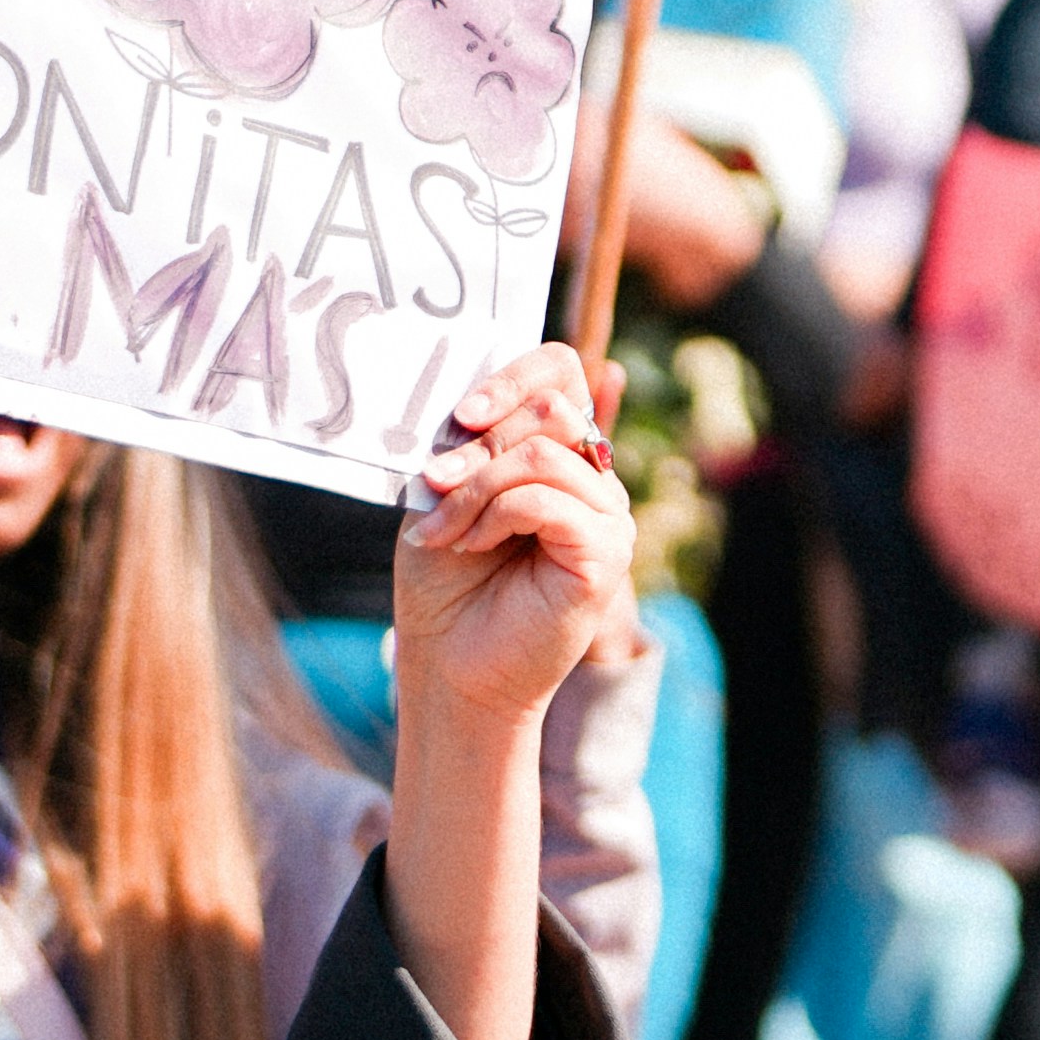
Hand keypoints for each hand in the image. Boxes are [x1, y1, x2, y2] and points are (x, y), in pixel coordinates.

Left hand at [392, 349, 641, 728]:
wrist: (450, 667)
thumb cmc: (445, 583)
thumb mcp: (446, 494)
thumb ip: (471, 443)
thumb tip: (480, 406)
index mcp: (558, 454)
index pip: (559, 372)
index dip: (511, 378)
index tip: (461, 416)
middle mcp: (593, 478)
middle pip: (552, 405)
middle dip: (480, 441)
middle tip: (433, 483)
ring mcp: (606, 515)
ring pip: (542, 453)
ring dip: (474, 486)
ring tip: (441, 528)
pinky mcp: (605, 553)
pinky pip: (547, 499)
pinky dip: (494, 514)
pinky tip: (470, 544)